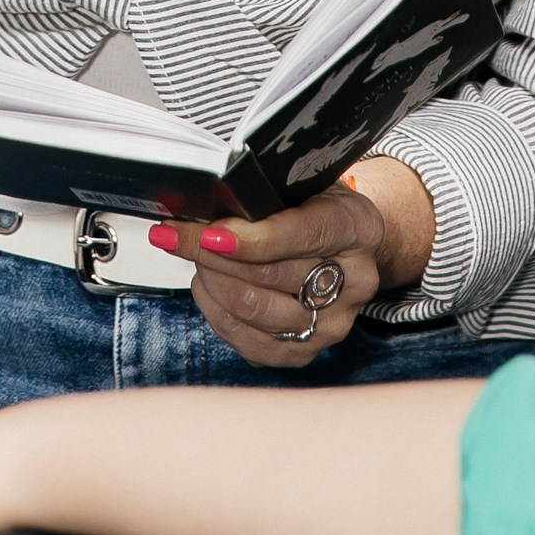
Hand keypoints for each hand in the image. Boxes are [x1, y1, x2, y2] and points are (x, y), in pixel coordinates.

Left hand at [148, 159, 435, 368]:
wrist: (343, 245)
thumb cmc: (315, 205)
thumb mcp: (301, 182)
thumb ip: (264, 193)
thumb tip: (206, 201)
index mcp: (358, 228)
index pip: (301, 235)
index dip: (250, 238)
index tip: (207, 232)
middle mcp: (354, 282)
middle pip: (269, 274)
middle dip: (210, 253)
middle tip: (175, 233)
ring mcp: (332, 323)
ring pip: (253, 310)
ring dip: (209, 280)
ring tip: (192, 255)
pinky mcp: (305, 352)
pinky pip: (247, 340)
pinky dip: (215, 310)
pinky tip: (207, 284)